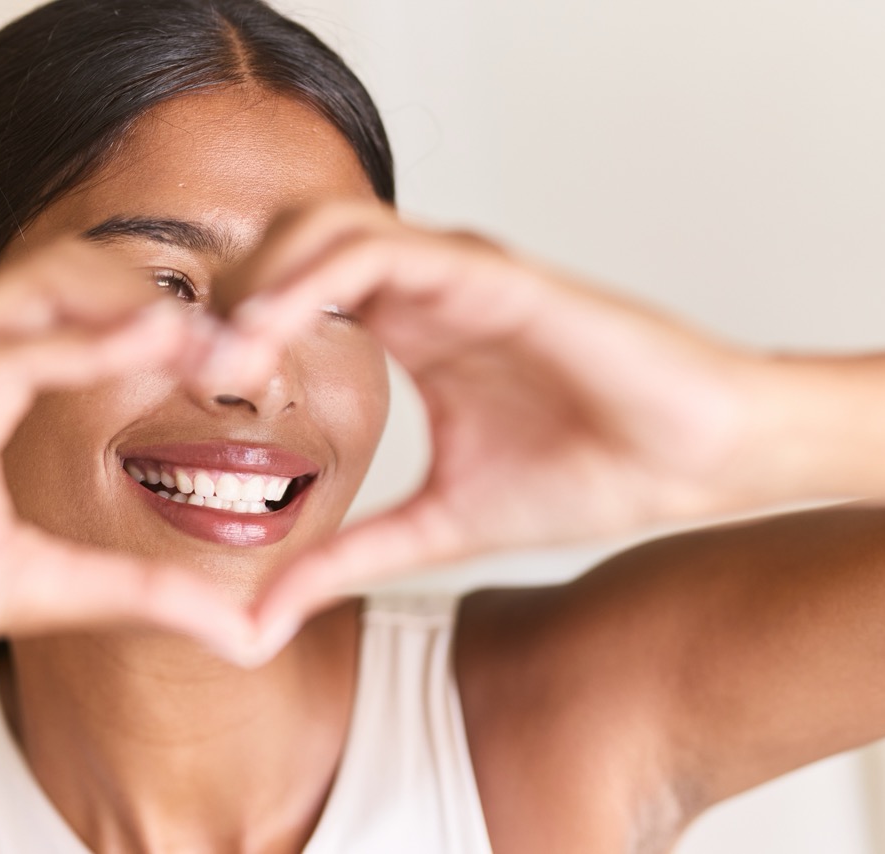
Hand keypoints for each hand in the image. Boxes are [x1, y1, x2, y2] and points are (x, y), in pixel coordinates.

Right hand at [0, 244, 251, 688]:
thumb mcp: (49, 589)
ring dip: (131, 300)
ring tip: (209, 336)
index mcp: (3, 385)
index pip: (101, 319)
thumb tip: (248, 632)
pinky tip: (144, 344)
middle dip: (167, 299)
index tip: (247, 368)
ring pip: (41, 285)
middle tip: (245, 348)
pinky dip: (73, 343)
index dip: (179, 331)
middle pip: (79, 277)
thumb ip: (144, 596)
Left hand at [203, 201, 775, 634]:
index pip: (294, 295)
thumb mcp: (438, 530)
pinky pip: (386, 247)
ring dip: (261, 278)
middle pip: (290, 245)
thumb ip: (349, 560)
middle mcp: (426, 291)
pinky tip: (275, 330)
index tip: (189, 393)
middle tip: (190, 366)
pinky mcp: (494, 276)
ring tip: (226, 353)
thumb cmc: (590, 477)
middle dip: (229, 293)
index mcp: (410, 334)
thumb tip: (260, 622)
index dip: (232, 330)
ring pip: (327, 227)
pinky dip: (317, 274)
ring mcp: (458, 274)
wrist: (695, 460)